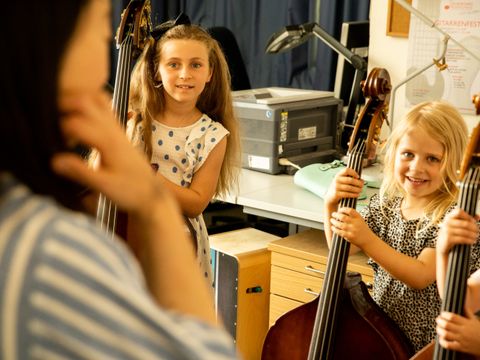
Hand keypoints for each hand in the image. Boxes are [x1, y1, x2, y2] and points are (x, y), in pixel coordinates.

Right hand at [51, 92, 163, 219]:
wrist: (151, 193)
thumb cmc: (130, 191)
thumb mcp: (104, 186)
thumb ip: (80, 172)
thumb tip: (54, 160)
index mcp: (108, 141)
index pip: (75, 123)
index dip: (57, 129)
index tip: (50, 142)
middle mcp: (113, 129)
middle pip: (84, 101)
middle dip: (62, 105)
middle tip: (48, 120)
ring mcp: (117, 128)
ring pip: (95, 98)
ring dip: (75, 101)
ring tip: (61, 116)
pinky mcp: (118, 131)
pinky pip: (104, 106)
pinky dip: (88, 103)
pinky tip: (78, 117)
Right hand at [324, 167, 363, 206]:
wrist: (330, 196)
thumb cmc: (339, 188)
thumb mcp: (342, 181)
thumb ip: (350, 179)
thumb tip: (362, 180)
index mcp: (339, 175)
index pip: (346, 170)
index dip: (353, 173)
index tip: (358, 177)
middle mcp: (337, 180)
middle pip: (350, 180)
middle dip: (358, 183)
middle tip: (362, 185)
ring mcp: (336, 187)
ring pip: (350, 187)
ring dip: (357, 189)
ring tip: (360, 190)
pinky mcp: (336, 194)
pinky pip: (347, 194)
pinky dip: (354, 194)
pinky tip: (357, 195)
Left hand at [330, 207, 372, 248]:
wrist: (368, 240)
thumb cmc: (362, 229)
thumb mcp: (360, 220)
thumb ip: (352, 216)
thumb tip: (340, 212)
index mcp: (358, 217)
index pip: (350, 210)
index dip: (343, 209)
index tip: (339, 210)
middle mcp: (356, 223)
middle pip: (343, 217)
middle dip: (336, 215)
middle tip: (333, 214)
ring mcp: (352, 230)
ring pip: (340, 224)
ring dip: (334, 221)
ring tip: (331, 220)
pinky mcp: (350, 236)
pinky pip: (340, 232)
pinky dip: (335, 229)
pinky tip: (332, 227)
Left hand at [436, 308, 479, 355]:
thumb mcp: (475, 321)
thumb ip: (468, 312)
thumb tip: (463, 303)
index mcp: (466, 323)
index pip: (452, 317)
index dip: (444, 314)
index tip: (442, 314)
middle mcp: (463, 331)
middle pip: (447, 325)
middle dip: (439, 321)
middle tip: (438, 320)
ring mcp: (462, 340)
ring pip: (446, 334)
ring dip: (439, 330)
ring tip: (438, 328)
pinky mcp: (461, 347)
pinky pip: (448, 345)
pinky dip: (442, 341)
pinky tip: (441, 338)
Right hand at [437, 209, 477, 255]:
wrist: (441, 244)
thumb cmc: (450, 233)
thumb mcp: (456, 224)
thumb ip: (466, 219)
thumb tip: (478, 216)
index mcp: (449, 216)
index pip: (459, 212)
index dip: (468, 216)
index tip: (473, 221)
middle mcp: (447, 222)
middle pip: (465, 223)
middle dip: (474, 228)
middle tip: (477, 230)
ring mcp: (447, 230)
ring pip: (464, 232)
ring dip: (472, 235)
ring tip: (476, 236)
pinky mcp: (448, 239)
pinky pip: (462, 239)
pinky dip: (469, 240)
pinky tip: (472, 241)